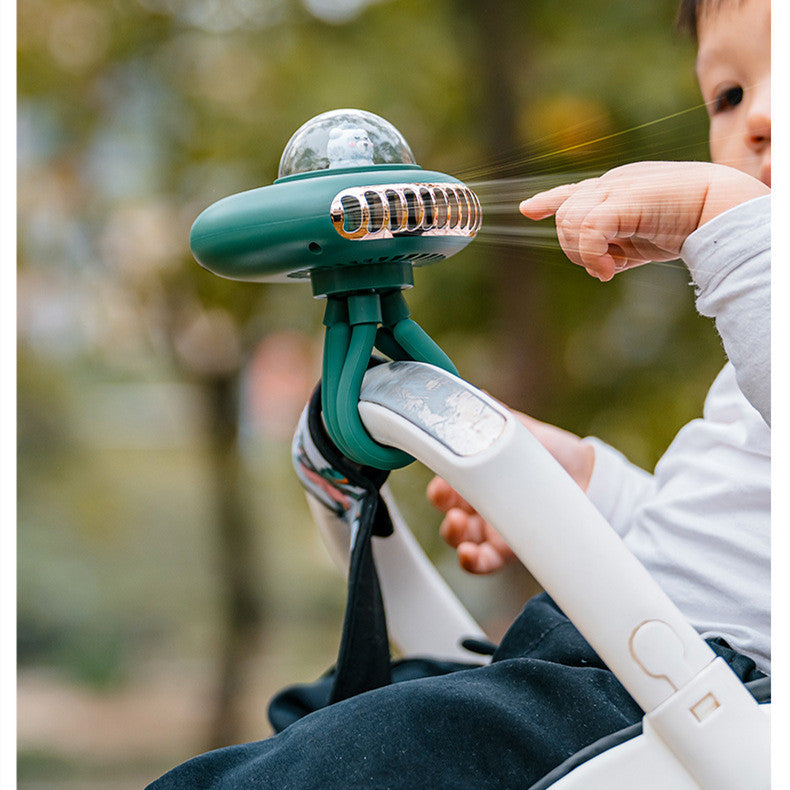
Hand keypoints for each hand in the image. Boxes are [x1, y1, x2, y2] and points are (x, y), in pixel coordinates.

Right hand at [427, 410, 594, 573]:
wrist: (589, 477)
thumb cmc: (551, 451)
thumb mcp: (518, 428)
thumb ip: (493, 413)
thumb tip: (475, 393)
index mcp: (476, 473)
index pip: (445, 479)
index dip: (439, 480)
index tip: (441, 477)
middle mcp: (480, 500)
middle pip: (447, 508)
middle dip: (441, 505)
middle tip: (448, 499)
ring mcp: (493, 526)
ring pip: (459, 536)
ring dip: (451, 533)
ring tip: (458, 524)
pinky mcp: (509, 548)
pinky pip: (482, 562)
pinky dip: (470, 561)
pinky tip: (469, 554)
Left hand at [519, 161, 768, 280]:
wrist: (722, 207)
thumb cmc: (689, 223)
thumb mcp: (643, 238)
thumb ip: (617, 249)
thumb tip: (598, 270)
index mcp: (616, 188)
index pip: (573, 192)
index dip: (549, 201)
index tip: (529, 209)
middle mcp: (611, 183)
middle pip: (564, 215)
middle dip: (572, 249)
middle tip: (603, 268)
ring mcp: (616, 188)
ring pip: (569, 221)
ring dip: (581, 254)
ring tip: (607, 269)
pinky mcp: (624, 200)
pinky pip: (587, 228)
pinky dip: (590, 254)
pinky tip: (606, 271)